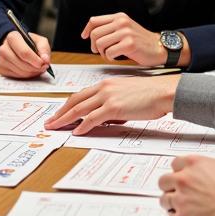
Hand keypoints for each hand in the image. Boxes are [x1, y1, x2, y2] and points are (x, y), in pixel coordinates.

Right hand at [0, 30, 52, 78]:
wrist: (17, 47)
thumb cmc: (29, 43)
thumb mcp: (39, 41)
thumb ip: (44, 48)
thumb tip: (45, 60)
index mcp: (12, 37)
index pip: (24, 52)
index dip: (35, 60)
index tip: (43, 63)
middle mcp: (4, 48)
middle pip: (21, 63)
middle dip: (35, 68)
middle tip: (43, 67)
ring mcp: (1, 60)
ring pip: (20, 72)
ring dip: (32, 72)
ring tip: (37, 68)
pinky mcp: (2, 69)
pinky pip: (17, 77)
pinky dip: (26, 76)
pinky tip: (29, 70)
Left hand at [44, 75, 178, 133]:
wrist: (163, 92)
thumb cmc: (151, 94)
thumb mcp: (127, 95)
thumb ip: (113, 104)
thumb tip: (105, 118)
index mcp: (106, 83)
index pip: (81, 94)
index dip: (68, 105)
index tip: (60, 113)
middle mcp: (104, 88)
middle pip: (75, 100)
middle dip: (60, 112)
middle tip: (50, 121)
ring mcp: (107, 97)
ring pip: (79, 109)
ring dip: (65, 119)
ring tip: (56, 127)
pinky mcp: (114, 107)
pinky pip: (92, 118)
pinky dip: (82, 125)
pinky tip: (76, 132)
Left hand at [82, 13, 182, 66]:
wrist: (159, 48)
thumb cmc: (141, 41)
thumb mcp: (125, 28)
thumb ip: (111, 28)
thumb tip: (90, 34)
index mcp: (119, 17)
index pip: (95, 21)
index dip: (86, 30)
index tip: (84, 37)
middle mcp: (122, 22)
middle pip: (95, 33)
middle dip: (94, 45)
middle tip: (99, 51)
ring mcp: (126, 32)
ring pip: (100, 43)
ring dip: (102, 53)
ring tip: (110, 54)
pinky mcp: (129, 44)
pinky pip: (109, 53)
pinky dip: (110, 58)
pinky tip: (116, 57)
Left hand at [158, 155, 214, 215]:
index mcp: (195, 164)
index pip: (175, 164)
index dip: (180, 171)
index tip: (184, 177)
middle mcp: (184, 180)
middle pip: (164, 181)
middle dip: (171, 187)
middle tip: (180, 193)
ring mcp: (181, 200)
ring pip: (164, 200)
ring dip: (172, 204)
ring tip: (184, 209)